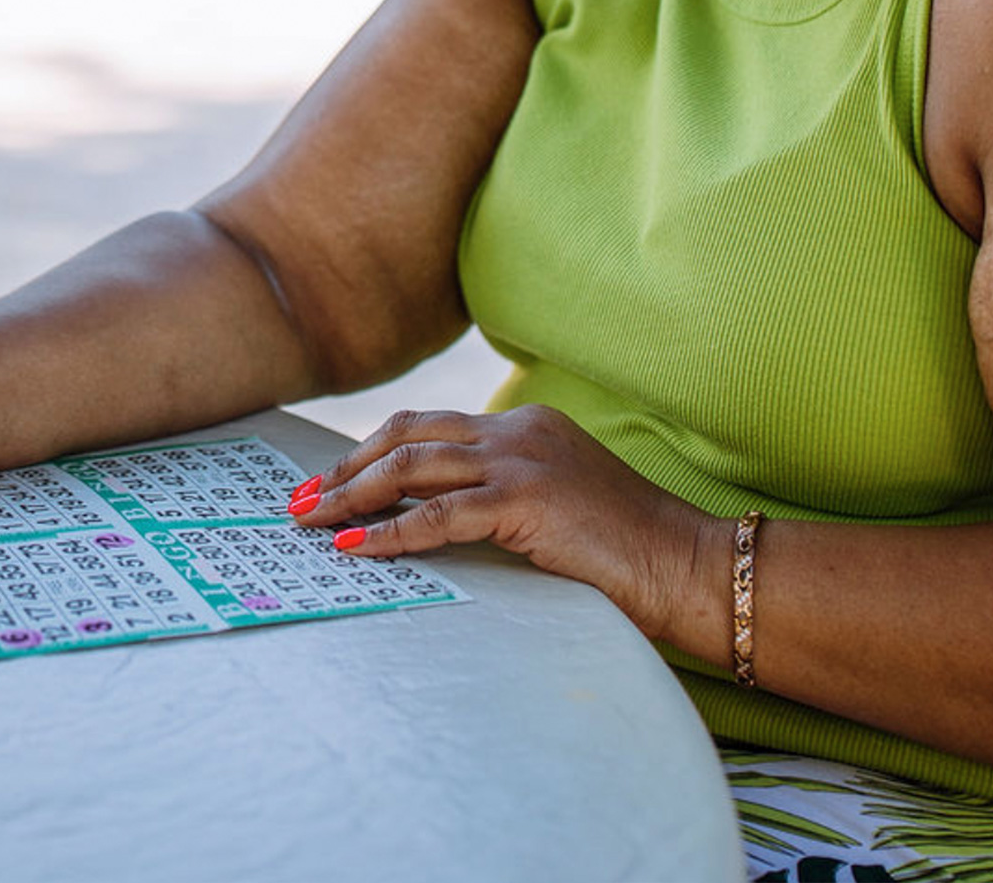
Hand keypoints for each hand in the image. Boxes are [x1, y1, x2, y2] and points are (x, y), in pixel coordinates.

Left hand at [293, 404, 719, 640]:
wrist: (690, 566)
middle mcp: (518, 431)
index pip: (428, 428)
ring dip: (351, 496)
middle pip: (407, 438)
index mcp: (524, 426)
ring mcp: (522, 461)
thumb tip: (433, 521)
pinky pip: (438, 515)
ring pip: (411, 469)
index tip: (330, 481)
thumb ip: (502, 499)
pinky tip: (357, 547)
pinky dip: (390, 533)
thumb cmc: (629, 553)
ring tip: (311, 522)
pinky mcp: (526, 501)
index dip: (371, 452)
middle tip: (302, 499)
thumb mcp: (557, 508)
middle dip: (346, 468)